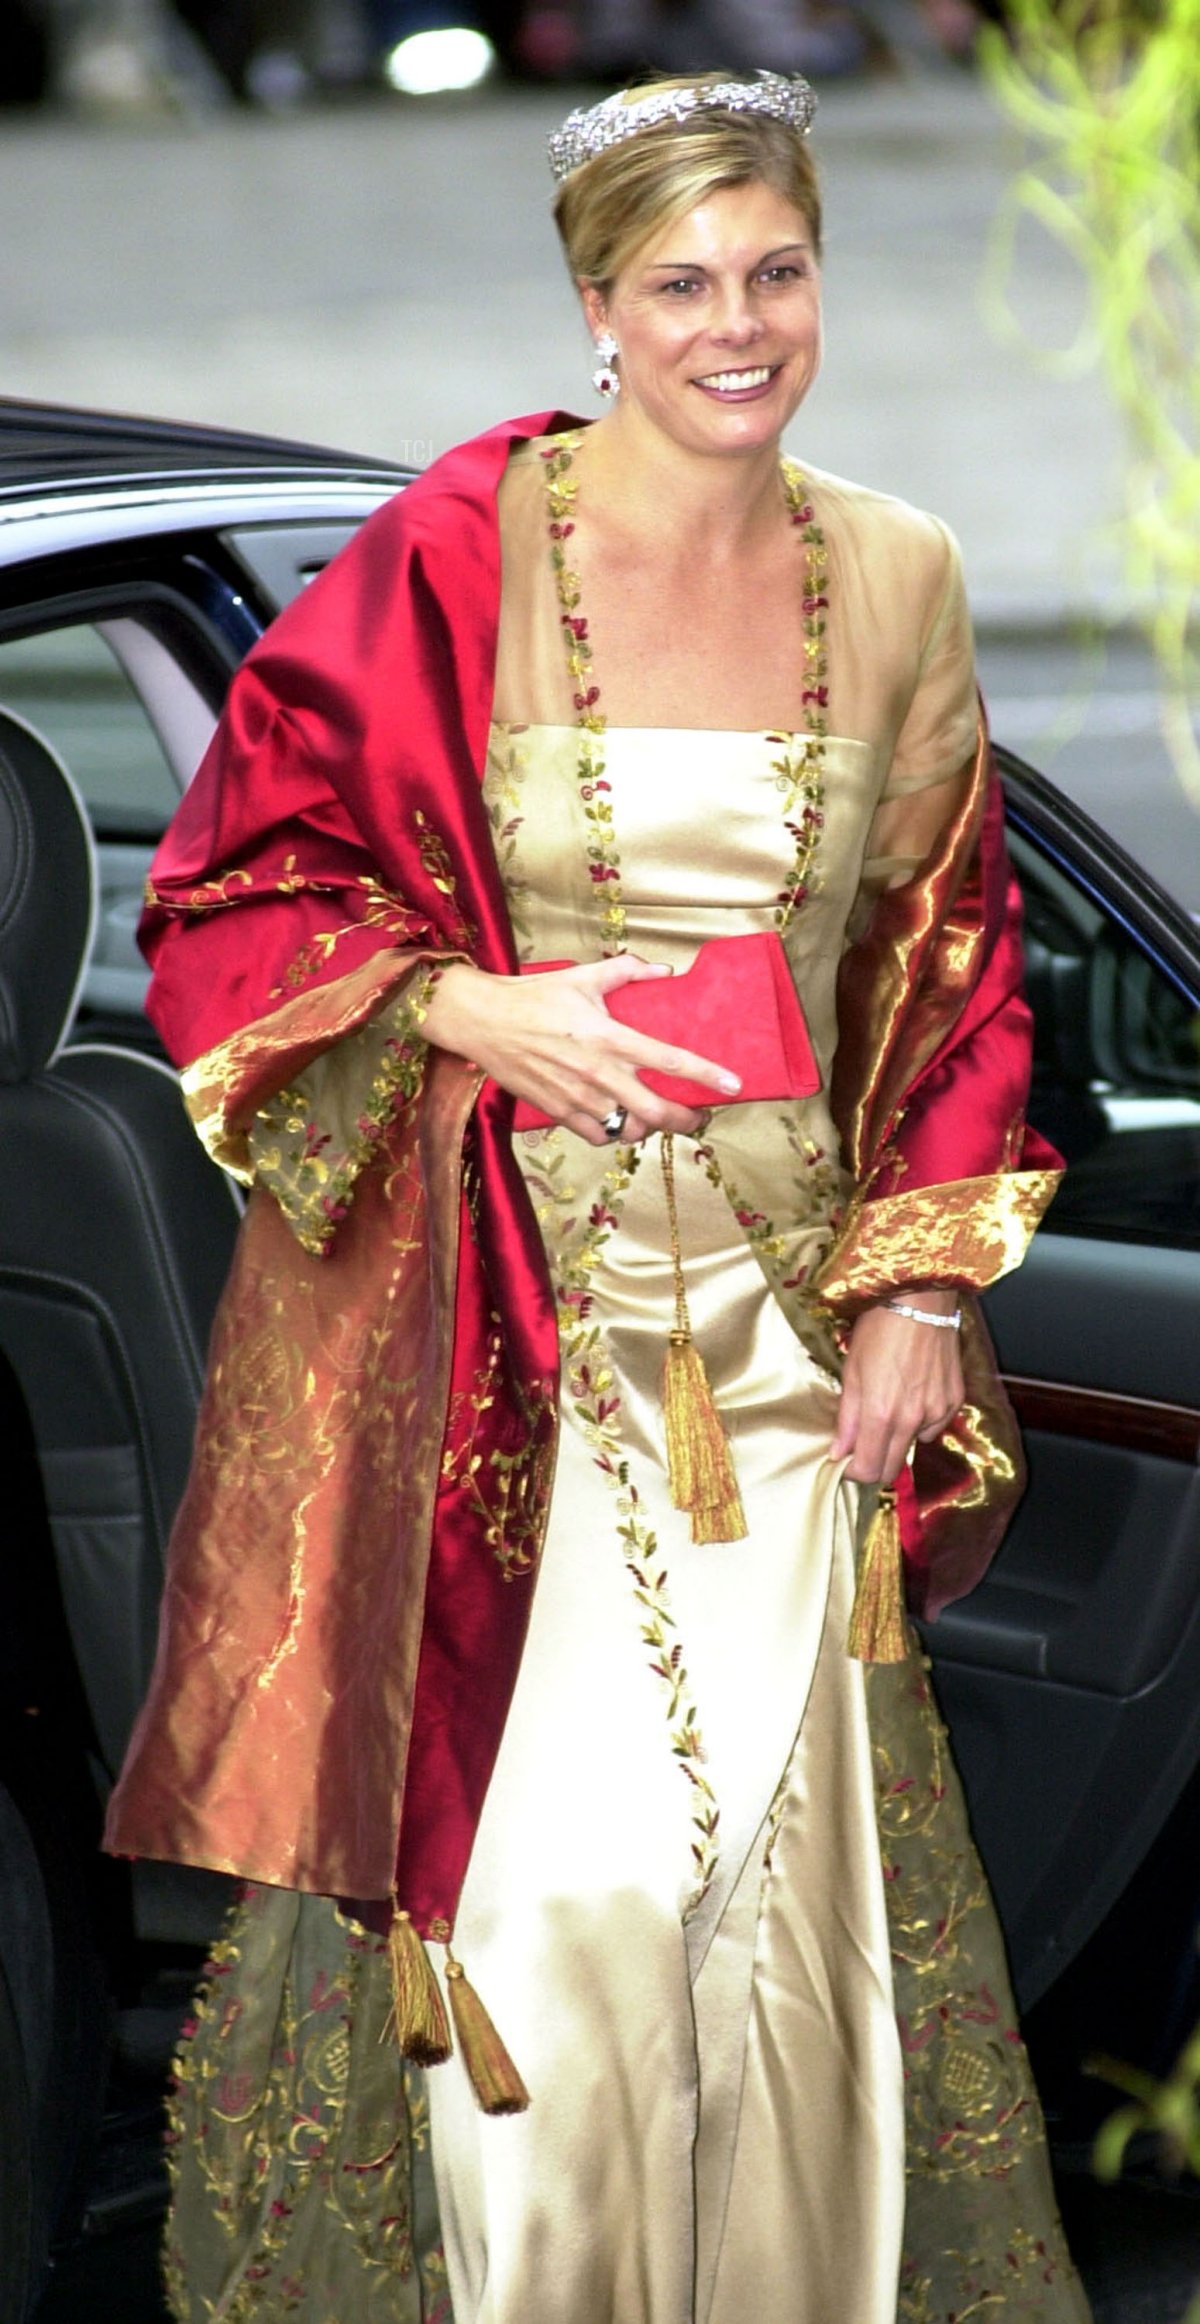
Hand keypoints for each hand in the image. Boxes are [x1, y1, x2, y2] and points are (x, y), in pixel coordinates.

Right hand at [421, 955, 741, 1145]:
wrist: (482, 1021)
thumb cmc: (532, 996)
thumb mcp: (582, 976)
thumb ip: (626, 971)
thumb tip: (662, 970)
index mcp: (608, 1036)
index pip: (669, 1059)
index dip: (706, 1075)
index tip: (733, 1086)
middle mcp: (597, 1072)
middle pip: (656, 1111)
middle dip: (685, 1120)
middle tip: (698, 1118)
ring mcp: (577, 1096)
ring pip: (628, 1129)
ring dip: (649, 1129)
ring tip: (658, 1120)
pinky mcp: (557, 1110)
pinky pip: (597, 1135)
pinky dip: (614, 1134)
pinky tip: (619, 1124)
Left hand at [830, 1290, 963, 1484]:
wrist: (919, 1299)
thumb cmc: (878, 1329)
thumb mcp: (851, 1371)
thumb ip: (846, 1418)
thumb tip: (838, 1452)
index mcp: (880, 1414)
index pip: (868, 1470)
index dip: (854, 1471)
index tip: (847, 1460)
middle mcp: (911, 1420)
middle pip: (892, 1468)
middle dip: (875, 1463)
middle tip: (864, 1443)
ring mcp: (937, 1411)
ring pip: (913, 1445)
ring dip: (899, 1437)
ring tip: (891, 1404)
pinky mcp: (955, 1400)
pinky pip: (934, 1425)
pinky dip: (922, 1419)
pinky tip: (914, 1392)